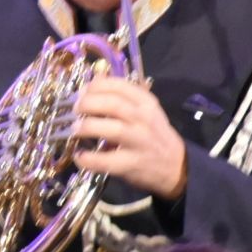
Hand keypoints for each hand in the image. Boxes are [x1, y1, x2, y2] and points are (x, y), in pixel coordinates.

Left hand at [72, 75, 187, 200]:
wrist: (176, 165)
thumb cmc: (153, 134)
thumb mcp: (145, 110)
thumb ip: (122, 98)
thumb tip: (90, 85)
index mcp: (146, 102)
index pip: (119, 86)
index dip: (95, 86)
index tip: (81, 91)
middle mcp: (144, 119)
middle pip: (113, 105)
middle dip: (87, 104)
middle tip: (74, 109)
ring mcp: (140, 142)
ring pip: (112, 130)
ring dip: (87, 127)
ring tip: (74, 129)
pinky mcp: (133, 164)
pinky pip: (107, 161)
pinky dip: (89, 158)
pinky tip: (79, 156)